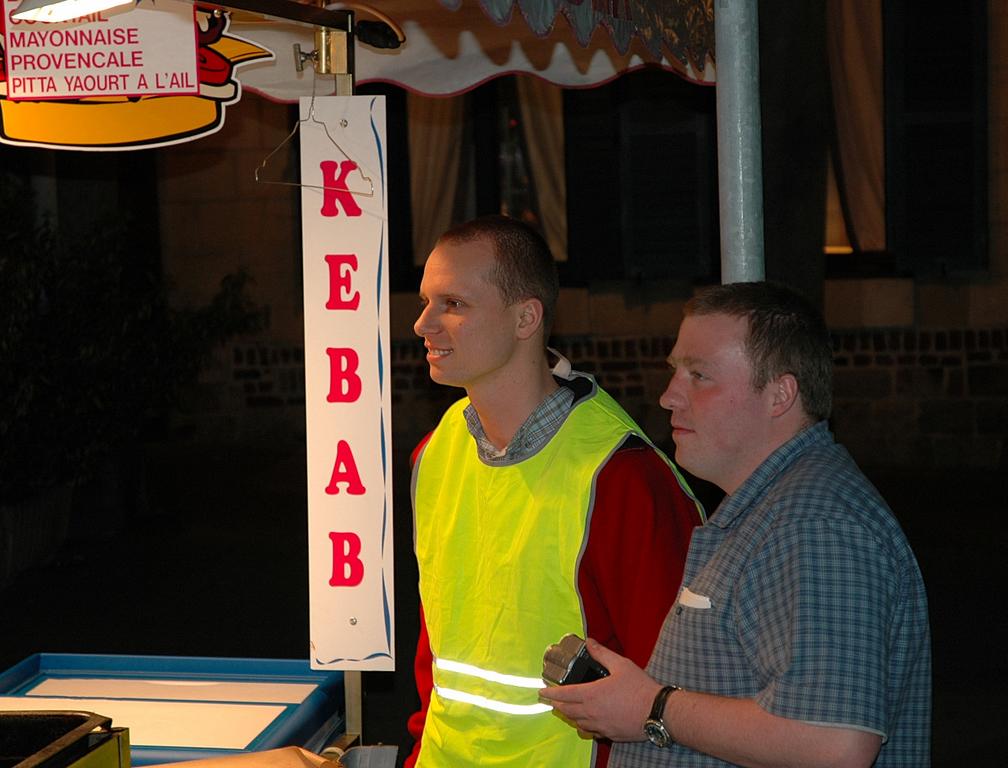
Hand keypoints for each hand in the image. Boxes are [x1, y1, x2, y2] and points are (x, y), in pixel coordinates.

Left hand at [539, 638, 662, 741]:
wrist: (658, 712)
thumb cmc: (640, 688)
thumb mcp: (621, 665)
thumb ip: (602, 654)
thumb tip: (590, 642)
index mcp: (592, 694)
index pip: (564, 695)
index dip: (550, 693)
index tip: (541, 692)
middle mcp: (592, 712)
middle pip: (567, 710)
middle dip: (557, 705)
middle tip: (551, 700)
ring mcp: (600, 725)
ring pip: (577, 722)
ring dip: (568, 715)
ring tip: (566, 709)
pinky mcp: (610, 734)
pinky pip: (590, 731)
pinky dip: (583, 725)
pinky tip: (585, 722)